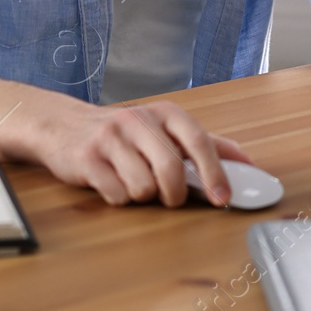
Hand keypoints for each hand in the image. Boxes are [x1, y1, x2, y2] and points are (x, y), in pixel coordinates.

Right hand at [26, 95, 252, 206]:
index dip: (215, 172)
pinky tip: (111, 182)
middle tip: (170, 198)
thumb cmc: (124, 134)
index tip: (223, 198)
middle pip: (171, 170)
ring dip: (143, 196)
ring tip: (133, 181)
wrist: (64, 126)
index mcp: (163, 112)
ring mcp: (110, 138)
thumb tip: (247, 163)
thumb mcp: (164, 129)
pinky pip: (117, 195)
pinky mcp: (86, 159)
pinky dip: (120, 198)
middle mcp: (138, 120)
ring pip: (144, 187)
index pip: (198, 141)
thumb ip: (206, 144)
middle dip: (175, 194)